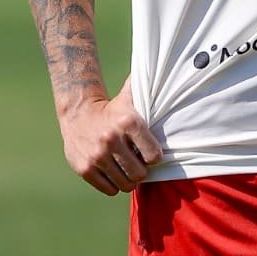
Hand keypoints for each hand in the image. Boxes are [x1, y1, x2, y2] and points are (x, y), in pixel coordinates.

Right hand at [58, 80, 160, 195]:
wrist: (78, 113)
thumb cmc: (113, 108)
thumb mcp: (131, 97)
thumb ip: (151, 90)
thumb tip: (179, 66)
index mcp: (128, 122)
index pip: (154, 155)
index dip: (154, 157)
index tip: (150, 153)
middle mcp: (111, 139)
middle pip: (140, 174)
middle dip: (142, 171)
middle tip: (139, 165)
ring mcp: (96, 155)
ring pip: (125, 184)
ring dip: (129, 180)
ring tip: (127, 170)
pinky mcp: (84, 169)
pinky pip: (109, 189)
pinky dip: (114, 185)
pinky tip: (113, 173)